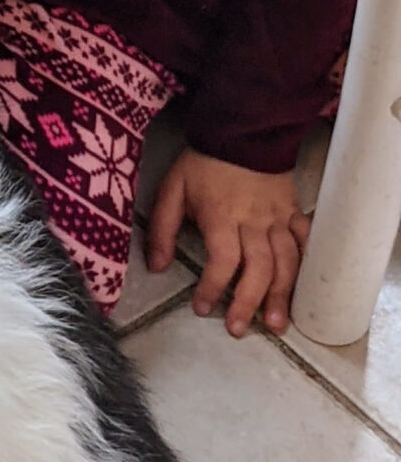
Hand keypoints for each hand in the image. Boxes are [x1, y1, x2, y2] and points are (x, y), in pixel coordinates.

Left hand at [147, 148, 309, 335]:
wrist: (242, 131)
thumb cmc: (202, 164)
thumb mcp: (171, 189)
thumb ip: (162, 229)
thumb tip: (156, 268)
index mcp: (221, 216)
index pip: (223, 260)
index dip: (212, 287)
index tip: (201, 308)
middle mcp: (254, 221)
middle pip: (258, 268)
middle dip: (248, 302)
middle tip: (239, 330)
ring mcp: (279, 217)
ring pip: (286, 261)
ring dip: (282, 295)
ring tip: (276, 325)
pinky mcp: (294, 211)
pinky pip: (306, 242)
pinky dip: (306, 266)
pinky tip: (304, 289)